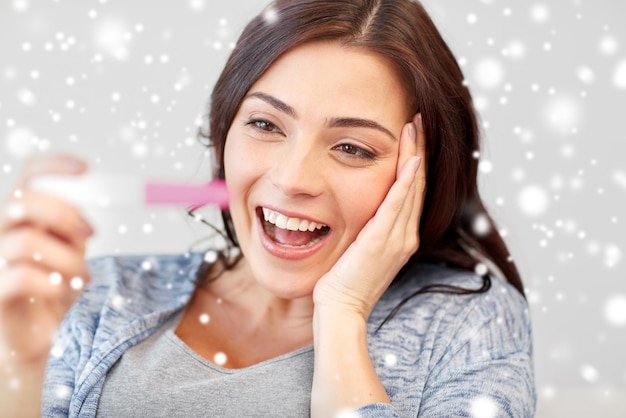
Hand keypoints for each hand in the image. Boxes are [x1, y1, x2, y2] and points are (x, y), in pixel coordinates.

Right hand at [0, 154, 92, 364]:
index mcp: (23, 217)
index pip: (29, 177)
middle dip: (64, 212)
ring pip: (26, 241)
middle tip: (91, 233)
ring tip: (83, 276)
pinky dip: (52, 283)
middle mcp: (2, 232)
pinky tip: (63, 293)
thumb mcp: (71, 249)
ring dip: (67, 258)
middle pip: (22, 200)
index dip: (53, 166)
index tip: (85, 169)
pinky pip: (19, 276)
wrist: (37, 337)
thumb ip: (74, 226)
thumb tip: (95, 201)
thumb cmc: (55, 287)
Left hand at [313, 114, 425, 318]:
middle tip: (418, 120)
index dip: (414, 162)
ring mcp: (397, 239)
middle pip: (417, 184)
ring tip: (414, 126)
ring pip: (411, 188)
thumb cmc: (343, 282)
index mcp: (401, 237)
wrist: (341, 310)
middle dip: (418, 149)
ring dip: (414, 155)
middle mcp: (405, 236)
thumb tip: (359, 211)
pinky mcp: (382, 241)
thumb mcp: (359, 250)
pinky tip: (411, 158)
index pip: (411, 191)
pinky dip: (405, 180)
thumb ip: (366, 229)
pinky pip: (397, 205)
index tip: (411, 136)